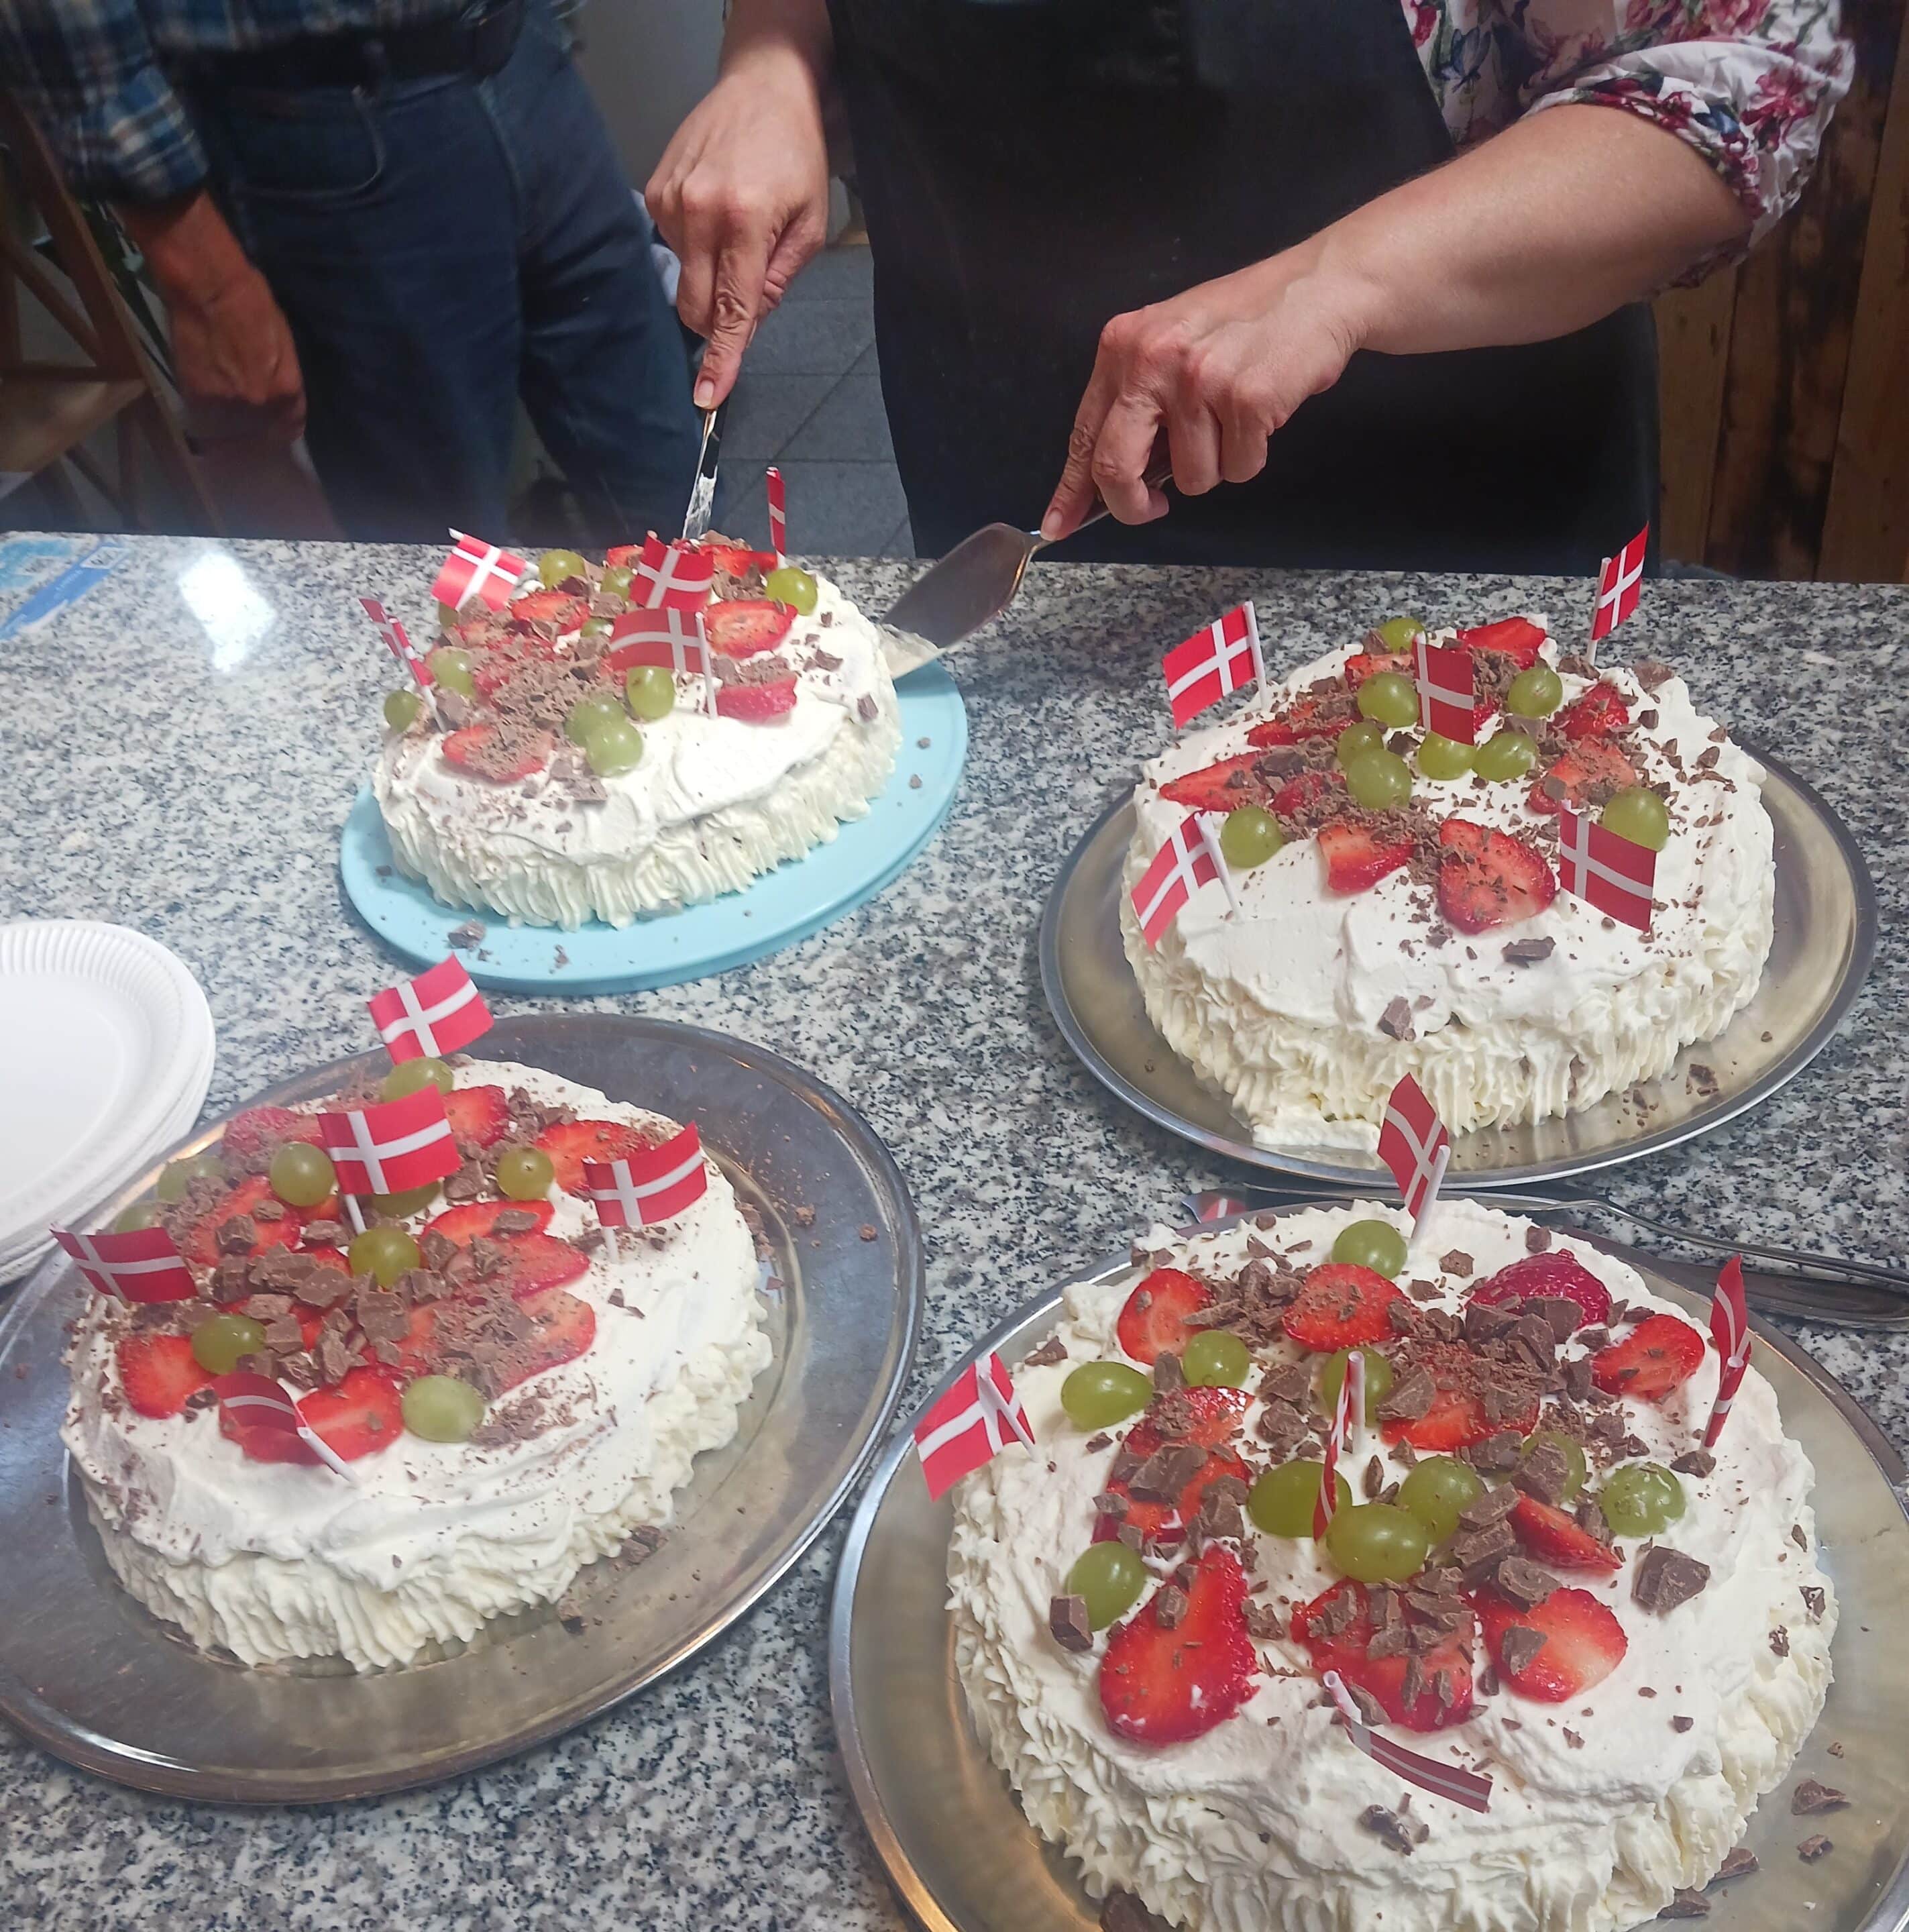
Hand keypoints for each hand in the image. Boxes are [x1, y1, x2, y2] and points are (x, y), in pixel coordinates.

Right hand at [114, 190, 304, 440]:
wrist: (206, 288)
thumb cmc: (251, 304)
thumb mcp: (284, 343)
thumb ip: (284, 378)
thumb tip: (282, 402)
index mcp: (288, 390)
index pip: (291, 429)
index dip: (281, 429)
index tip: (272, 429)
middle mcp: (260, 405)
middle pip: (260, 436)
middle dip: (254, 434)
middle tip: (244, 428)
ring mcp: (227, 404)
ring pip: (231, 434)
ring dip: (228, 431)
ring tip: (221, 420)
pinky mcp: (196, 398)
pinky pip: (204, 421)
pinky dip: (204, 417)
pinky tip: (204, 408)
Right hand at [645, 39, 831, 407]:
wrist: (764, 86)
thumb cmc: (795, 153)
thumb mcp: (810, 225)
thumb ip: (778, 280)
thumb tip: (747, 323)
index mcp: (743, 222)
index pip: (728, 310)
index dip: (720, 358)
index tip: (708, 397)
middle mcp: (698, 211)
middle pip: (694, 306)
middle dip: (717, 319)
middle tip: (748, 286)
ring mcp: (669, 200)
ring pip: (682, 278)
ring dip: (709, 273)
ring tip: (737, 228)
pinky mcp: (654, 191)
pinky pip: (671, 246)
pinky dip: (695, 246)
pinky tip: (716, 212)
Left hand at [1041, 245, 1372, 540]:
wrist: (1319, 288)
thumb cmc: (1246, 322)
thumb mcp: (1171, 344)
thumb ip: (1137, 404)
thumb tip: (1111, 479)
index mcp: (1123, 347)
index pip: (1084, 434)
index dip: (1073, 490)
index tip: (1060, 526)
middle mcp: (1151, 361)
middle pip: (1115, 468)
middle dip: (1133, 504)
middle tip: (1155, 507)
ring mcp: (1198, 380)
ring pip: (1191, 479)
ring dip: (1217, 463)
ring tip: (1235, 415)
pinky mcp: (1246, 399)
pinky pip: (1239, 468)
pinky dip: (1253, 453)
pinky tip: (1262, 412)